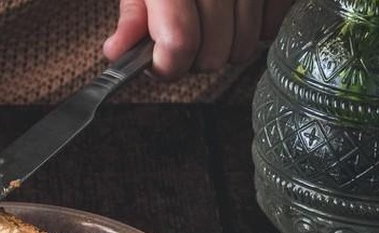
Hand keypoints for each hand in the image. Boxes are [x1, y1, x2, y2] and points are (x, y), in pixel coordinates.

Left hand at [103, 0, 294, 79]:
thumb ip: (133, 14)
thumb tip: (118, 51)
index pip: (179, 41)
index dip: (167, 65)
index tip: (159, 64)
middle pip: (213, 54)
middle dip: (195, 58)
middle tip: (186, 37)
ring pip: (243, 47)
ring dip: (226, 45)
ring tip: (212, 21)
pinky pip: (271, 28)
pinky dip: (255, 27)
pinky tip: (237, 10)